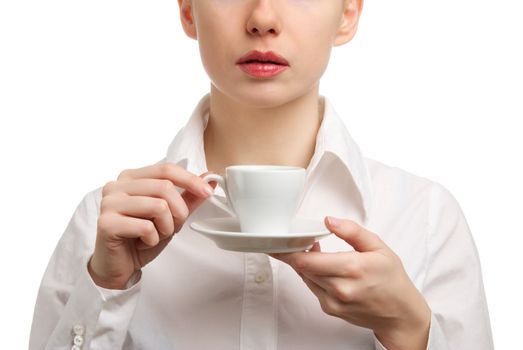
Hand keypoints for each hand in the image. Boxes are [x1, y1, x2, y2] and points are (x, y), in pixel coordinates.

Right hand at [89, 163, 215, 289]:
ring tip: (156, 235)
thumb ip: (187, 197)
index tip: (208, 192)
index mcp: (131, 177)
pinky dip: (153, 239)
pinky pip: (146, 227)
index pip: (166, 169)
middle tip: (172, 228)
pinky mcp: (106, 223)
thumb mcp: (170, 216)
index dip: (190, 180)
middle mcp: (117, 186)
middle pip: (165, 187)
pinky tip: (143, 243)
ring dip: (166, 227)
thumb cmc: (141, 238)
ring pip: (159, 206)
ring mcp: (109, 203)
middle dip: (179, 212)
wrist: (119, 266)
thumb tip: (209, 178)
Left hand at [270, 216, 430, 349]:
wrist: (399, 313)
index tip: (282, 241)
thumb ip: (352, 231)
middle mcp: (340, 288)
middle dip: (295, 252)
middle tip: (295, 240)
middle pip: (302, 268)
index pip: (308, 261)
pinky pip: (312, 287)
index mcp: (352, 268)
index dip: (290, 250)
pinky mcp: (330, 309)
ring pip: (305, 277)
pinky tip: (323, 267)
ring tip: (315, 250)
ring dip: (304, 263)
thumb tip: (329, 220)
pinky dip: (312, 275)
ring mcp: (333, 301)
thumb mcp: (378, 247)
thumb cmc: (391, 279)